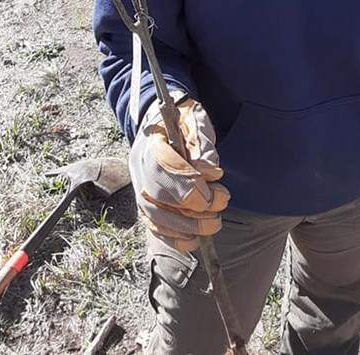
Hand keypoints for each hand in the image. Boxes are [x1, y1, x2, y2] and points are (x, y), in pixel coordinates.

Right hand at [129, 97, 229, 250]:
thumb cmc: (181, 120)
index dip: (191, 183)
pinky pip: (152, 225)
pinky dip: (173, 236)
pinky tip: (193, 239)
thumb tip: (209, 170)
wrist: (161, 120)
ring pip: (154, 215)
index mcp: (151, 141)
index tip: (217, 184)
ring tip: (213, 223)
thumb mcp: (195, 120)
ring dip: (186, 226)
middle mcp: (139, 165)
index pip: (164, 168)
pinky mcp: (143, 200)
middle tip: (221, 204)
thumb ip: (202, 142)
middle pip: (159, 196)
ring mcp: (139, 184)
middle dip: (193, 209)